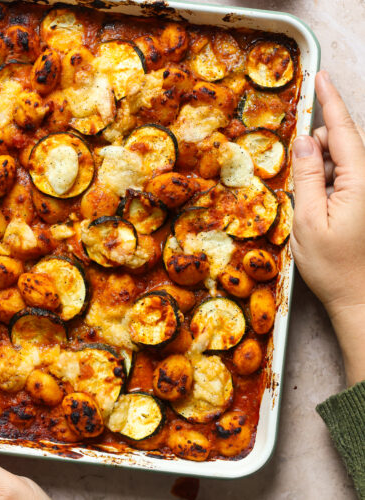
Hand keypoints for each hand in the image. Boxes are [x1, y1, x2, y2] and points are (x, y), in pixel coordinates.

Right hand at [291, 70, 364, 385]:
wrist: (360, 298)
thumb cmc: (333, 266)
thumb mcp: (308, 221)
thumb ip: (307, 177)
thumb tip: (304, 141)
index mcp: (360, 182)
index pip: (344, 130)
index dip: (330, 102)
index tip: (320, 77)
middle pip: (343, 143)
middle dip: (317, 146)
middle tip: (298, 172)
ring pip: (343, 160)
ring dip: (321, 167)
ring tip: (309, 200)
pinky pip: (346, 177)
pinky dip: (327, 180)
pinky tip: (318, 203)